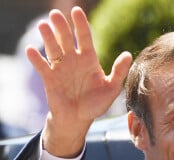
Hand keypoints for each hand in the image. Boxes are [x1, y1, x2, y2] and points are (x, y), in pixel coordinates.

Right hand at [26, 6, 131, 156]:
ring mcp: (60, 69)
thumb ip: (118, 72)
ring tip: (43, 26)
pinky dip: (36, 59)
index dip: (81, 24)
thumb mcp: (111, 89)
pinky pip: (41, 66)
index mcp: (89, 60)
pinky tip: (31, 50)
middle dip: (61, 27)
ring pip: (53, 49)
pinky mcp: (49, 79)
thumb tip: (128, 54)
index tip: (77, 11)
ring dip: (48, 38)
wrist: (79, 119)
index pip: (85, 37)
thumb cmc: (96, 105)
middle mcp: (73, 60)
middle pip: (66, 39)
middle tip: (56, 14)